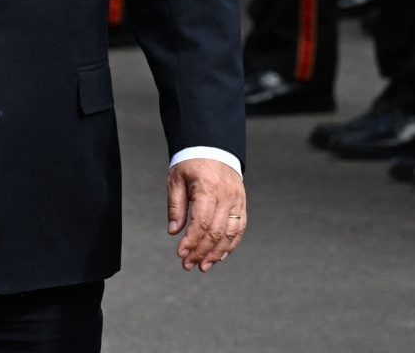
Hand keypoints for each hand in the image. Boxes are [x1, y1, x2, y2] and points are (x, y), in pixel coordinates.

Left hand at [167, 158, 246, 273]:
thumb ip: (176, 206)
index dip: (191, 241)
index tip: (181, 254)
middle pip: (216, 232)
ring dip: (216, 254)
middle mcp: (226, 196)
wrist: (213, 148)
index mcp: (208, 189)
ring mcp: (237, 201)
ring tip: (203, 266)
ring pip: (230, 234)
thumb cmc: (191, 164)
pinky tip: (219, 256)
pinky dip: (230, 245)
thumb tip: (173, 232)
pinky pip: (239, 229)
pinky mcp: (242, 204)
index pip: (201, 222)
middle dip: (201, 252)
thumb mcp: (176, 180)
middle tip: (188, 265)